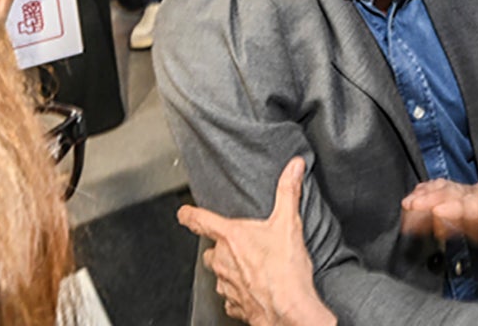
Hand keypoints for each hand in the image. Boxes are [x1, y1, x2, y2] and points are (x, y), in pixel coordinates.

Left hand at [177, 157, 335, 325]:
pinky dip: (239, 292)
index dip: (189, 214)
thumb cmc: (285, 270)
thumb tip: (294, 166)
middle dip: (220, 247)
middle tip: (239, 245)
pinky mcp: (234, 305)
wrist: (289, 311)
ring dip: (230, 270)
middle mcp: (222, 261)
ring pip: (219, 274)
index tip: (183, 213)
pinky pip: (230, 297)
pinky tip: (254, 289)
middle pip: (210, 250)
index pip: (199, 220)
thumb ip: (289, 191)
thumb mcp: (289, 223)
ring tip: (251, 268)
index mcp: (231, 237)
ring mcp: (226, 285)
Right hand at [399, 178, 477, 303]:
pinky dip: (426, 191)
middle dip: (433, 199)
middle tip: (412, 207)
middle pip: (457, 194)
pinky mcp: (462, 191)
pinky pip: (442, 187)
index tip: (439, 211)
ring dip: (426, 195)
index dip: (458, 209)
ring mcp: (473, 191)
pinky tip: (413, 198)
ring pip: (448, 188)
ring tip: (408, 204)